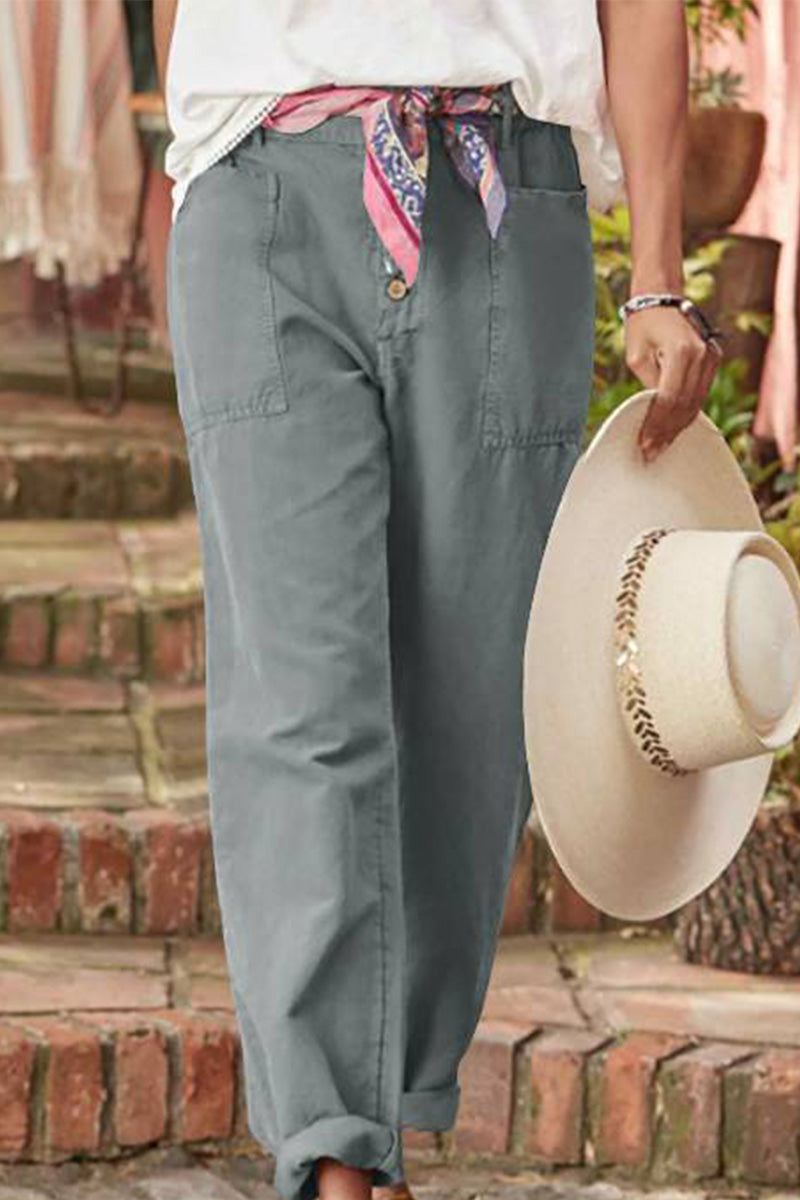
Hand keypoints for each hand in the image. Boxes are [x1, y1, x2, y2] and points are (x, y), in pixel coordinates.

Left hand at [624, 306, 722, 462]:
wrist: (662, 298)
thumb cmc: (644, 324)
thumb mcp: (636, 356)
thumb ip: (647, 385)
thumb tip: (653, 413)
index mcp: (683, 352)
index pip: (669, 400)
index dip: (657, 426)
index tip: (645, 444)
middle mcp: (703, 355)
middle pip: (685, 405)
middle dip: (667, 432)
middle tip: (651, 453)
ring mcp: (712, 358)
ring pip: (695, 403)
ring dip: (677, 426)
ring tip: (660, 445)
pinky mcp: (713, 360)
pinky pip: (700, 394)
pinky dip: (686, 412)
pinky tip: (673, 428)